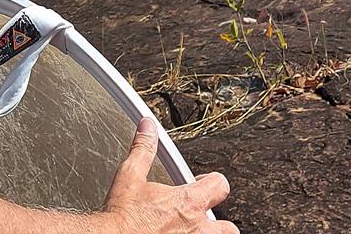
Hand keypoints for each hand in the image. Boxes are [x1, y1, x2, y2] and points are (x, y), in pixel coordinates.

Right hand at [103, 118, 237, 233]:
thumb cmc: (122, 215)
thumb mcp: (130, 175)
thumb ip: (143, 149)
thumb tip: (148, 128)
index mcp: (188, 202)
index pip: (220, 186)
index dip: (212, 181)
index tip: (202, 181)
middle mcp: (196, 228)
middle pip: (228, 227)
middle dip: (219, 220)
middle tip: (201, 213)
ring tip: (192, 229)